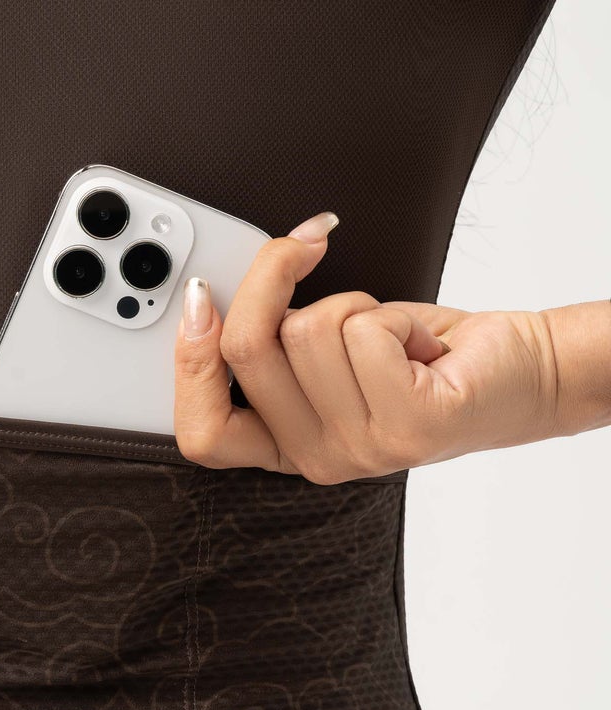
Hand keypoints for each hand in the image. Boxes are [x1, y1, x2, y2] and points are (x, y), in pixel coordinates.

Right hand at [173, 211, 562, 481]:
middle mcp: (318, 460)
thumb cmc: (421, 353)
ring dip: (355, 304)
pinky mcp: (409, 425)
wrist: (519, 370)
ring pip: (309, 330)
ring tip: (388, 332)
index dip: (190, 360)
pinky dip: (394, 315)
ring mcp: (363, 451)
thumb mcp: (323, 347)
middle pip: (249, 349)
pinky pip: (364, 331)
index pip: (203, 432)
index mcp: (286, 447)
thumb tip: (209, 289)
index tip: (202, 295)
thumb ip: (269, 338)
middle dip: (274, 276)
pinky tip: (420, 345)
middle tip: (304, 249)